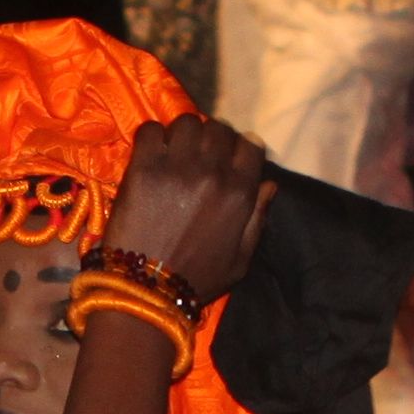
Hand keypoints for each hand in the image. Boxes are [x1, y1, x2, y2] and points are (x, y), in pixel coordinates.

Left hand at [97, 113, 271, 300]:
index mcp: (240, 192)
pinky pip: (150, 130)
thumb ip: (257, 218)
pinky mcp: (143, 168)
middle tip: (197, 155)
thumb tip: (270, 184)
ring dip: (182, 134)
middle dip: (211, 138)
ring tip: (174, 153)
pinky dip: (152, 137)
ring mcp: (176, 167)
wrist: (147, 290)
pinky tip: (151, 155)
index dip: (239, 147)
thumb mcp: (241, 258)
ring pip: (186, 123)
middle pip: (218, 128)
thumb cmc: (198, 279)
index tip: (228, 157)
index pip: (250, 144)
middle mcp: (212, 172)